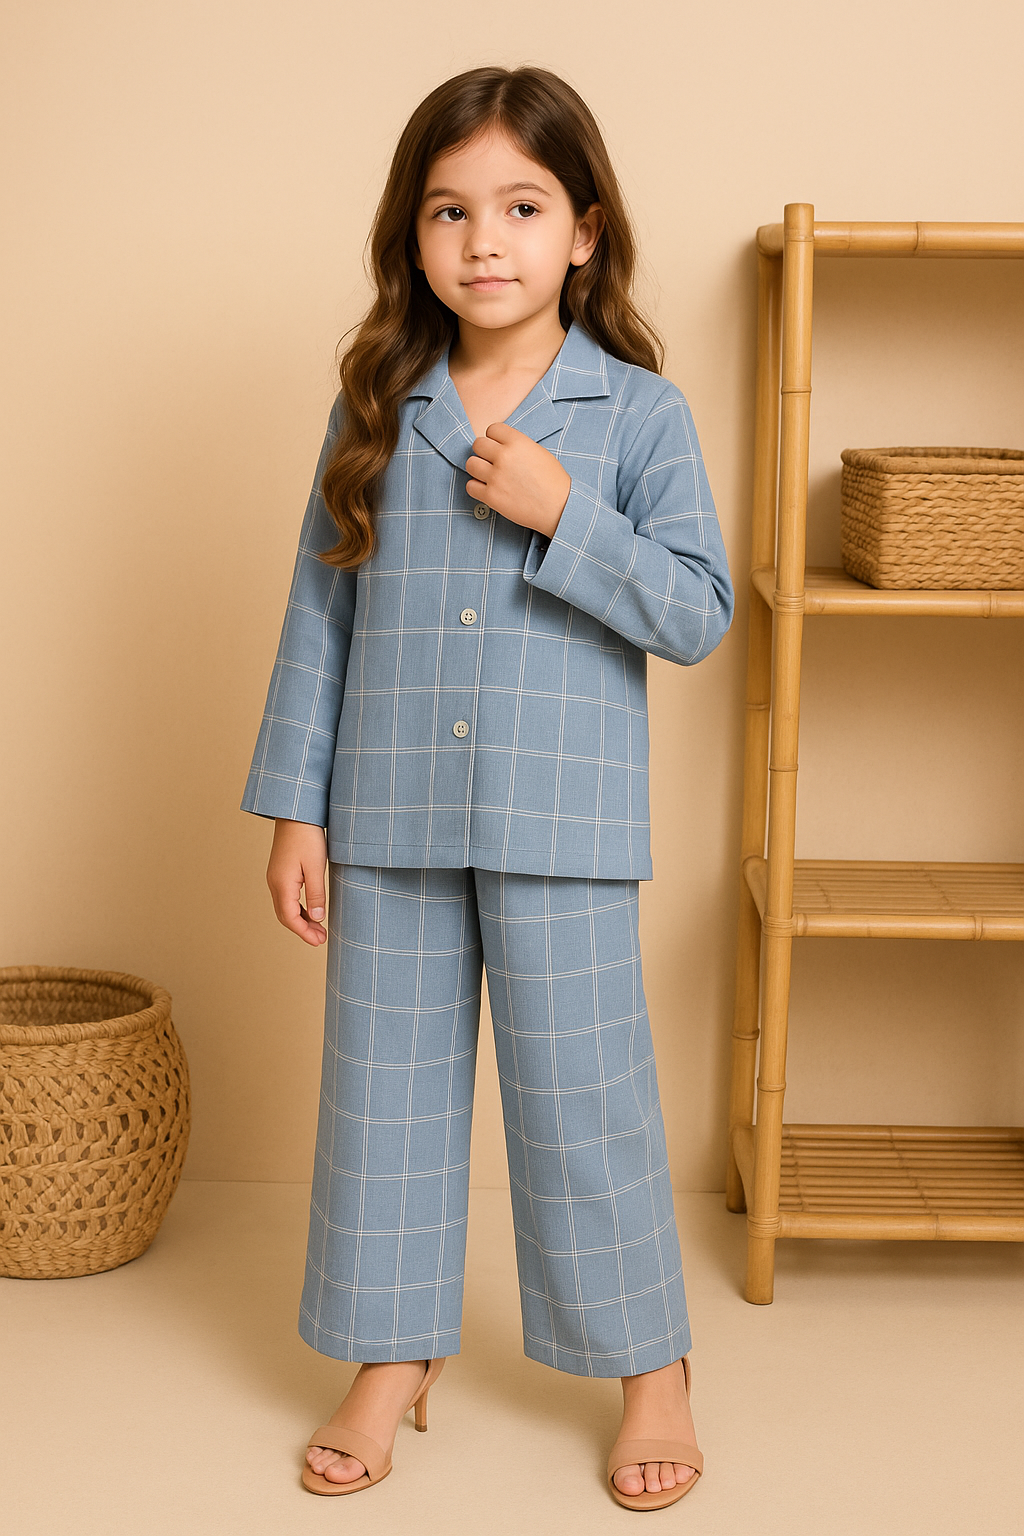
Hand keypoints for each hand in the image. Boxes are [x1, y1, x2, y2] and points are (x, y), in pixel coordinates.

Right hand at [266, 819, 327, 945]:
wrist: (296, 813)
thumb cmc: (307, 836)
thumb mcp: (316, 867)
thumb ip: (316, 894)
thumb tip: (317, 918)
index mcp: (282, 884)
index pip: (290, 918)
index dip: (304, 933)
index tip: (320, 941)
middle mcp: (274, 883)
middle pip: (285, 916)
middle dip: (302, 930)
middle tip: (321, 939)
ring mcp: (276, 877)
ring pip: (285, 907)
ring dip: (301, 920)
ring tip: (318, 928)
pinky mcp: (280, 872)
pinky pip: (287, 897)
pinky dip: (298, 908)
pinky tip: (311, 910)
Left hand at [465, 422, 570, 537]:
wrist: (559, 507)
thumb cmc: (553, 481)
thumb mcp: (538, 452)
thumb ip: (517, 446)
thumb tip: (500, 445)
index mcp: (517, 442)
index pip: (492, 429)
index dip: (495, 438)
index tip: (499, 447)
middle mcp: (504, 457)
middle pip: (477, 444)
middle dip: (484, 452)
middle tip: (492, 462)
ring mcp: (496, 477)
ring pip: (470, 464)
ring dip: (478, 469)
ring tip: (488, 476)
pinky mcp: (491, 496)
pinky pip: (470, 486)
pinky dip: (477, 488)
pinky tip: (488, 490)